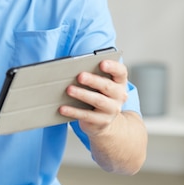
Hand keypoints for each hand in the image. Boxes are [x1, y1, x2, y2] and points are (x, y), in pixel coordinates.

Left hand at [59, 59, 146, 173]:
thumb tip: (72, 67)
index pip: (121, 71)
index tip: (102, 63)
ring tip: (69, 89)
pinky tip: (62, 108)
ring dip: (82, 94)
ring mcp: (112, 110)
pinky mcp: (101, 121)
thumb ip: (92, 74)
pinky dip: (73, 111)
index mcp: (119, 82)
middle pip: (107, 86)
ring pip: (97, 100)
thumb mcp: (99, 84)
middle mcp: (119, 96)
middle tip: (80, 76)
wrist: (103, 121)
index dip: (112, 67)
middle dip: (93, 80)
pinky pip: (86, 115)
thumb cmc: (98, 95)